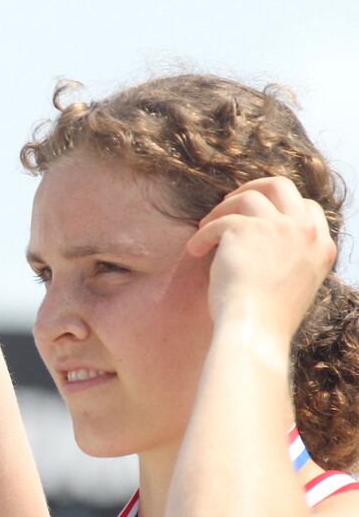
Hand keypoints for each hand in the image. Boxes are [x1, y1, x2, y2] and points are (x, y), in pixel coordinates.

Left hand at [186, 177, 335, 339]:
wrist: (254, 330)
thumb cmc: (266, 318)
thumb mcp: (293, 283)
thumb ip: (287, 257)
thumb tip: (259, 240)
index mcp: (321, 247)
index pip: (307, 208)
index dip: (279, 206)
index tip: (255, 215)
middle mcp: (305, 232)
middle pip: (281, 185)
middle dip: (252, 188)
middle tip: (229, 203)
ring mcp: (277, 227)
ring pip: (246, 197)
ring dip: (221, 210)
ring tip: (205, 228)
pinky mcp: (245, 228)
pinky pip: (217, 222)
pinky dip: (201, 236)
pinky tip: (194, 251)